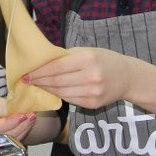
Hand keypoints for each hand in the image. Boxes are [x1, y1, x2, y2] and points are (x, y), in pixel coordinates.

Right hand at [0, 94, 36, 139]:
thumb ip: (7, 109)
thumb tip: (22, 112)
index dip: (10, 123)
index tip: (22, 116)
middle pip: (5, 135)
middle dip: (20, 126)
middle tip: (30, 115)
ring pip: (11, 140)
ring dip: (24, 128)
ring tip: (31, 117)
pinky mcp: (2, 145)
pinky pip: (14, 140)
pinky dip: (23, 131)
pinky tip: (28, 122)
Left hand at [23, 48, 138, 108]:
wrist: (128, 77)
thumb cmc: (104, 60)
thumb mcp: (87, 51)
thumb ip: (66, 56)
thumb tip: (42, 62)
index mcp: (87, 59)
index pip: (56, 67)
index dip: (39, 72)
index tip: (27, 74)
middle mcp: (91, 76)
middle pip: (57, 81)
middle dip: (40, 82)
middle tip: (28, 81)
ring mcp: (92, 92)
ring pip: (62, 93)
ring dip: (47, 90)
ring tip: (37, 86)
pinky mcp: (93, 104)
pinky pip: (70, 100)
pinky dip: (59, 96)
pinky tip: (52, 91)